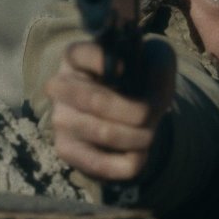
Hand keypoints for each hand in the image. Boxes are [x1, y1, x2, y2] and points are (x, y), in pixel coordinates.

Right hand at [44, 39, 175, 180]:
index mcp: (77, 57)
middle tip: (151, 114)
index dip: (102, 61)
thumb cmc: (139, 79)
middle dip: (136, 112)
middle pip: (96, 100)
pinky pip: (101, 164)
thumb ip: (159, 68)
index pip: (81, 54)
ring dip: (139, 137)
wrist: (130, 111)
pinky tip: (138, 152)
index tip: (124, 68)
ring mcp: (60, 119)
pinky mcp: (65, 149)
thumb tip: (148, 96)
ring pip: (105, 133)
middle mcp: (60, 86)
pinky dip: (131, 161)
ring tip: (148, 133)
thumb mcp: (156, 62)